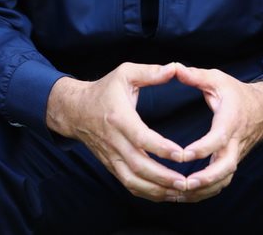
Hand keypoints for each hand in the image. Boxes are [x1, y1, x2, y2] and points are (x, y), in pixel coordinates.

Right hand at [46, 62, 187, 200]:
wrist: (75, 110)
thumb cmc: (104, 90)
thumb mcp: (125, 73)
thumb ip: (150, 72)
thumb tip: (174, 68)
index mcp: (119, 117)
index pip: (140, 137)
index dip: (160, 148)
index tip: (181, 154)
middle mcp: (114, 141)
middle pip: (138, 166)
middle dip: (163, 177)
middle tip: (187, 181)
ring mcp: (112, 156)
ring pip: (134, 181)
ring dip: (158, 190)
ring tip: (181, 191)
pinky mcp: (112, 166)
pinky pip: (130, 185)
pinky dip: (148, 193)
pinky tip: (167, 194)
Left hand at [173, 63, 262, 202]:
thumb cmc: (237, 93)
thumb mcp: (218, 79)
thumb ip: (196, 76)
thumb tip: (174, 67)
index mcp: (230, 120)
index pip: (218, 139)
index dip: (202, 148)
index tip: (184, 154)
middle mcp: (234, 142)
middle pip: (226, 167)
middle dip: (207, 178)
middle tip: (186, 184)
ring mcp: (235, 154)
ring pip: (224, 179)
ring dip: (205, 189)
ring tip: (181, 194)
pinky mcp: (231, 162)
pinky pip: (222, 181)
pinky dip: (207, 191)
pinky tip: (188, 195)